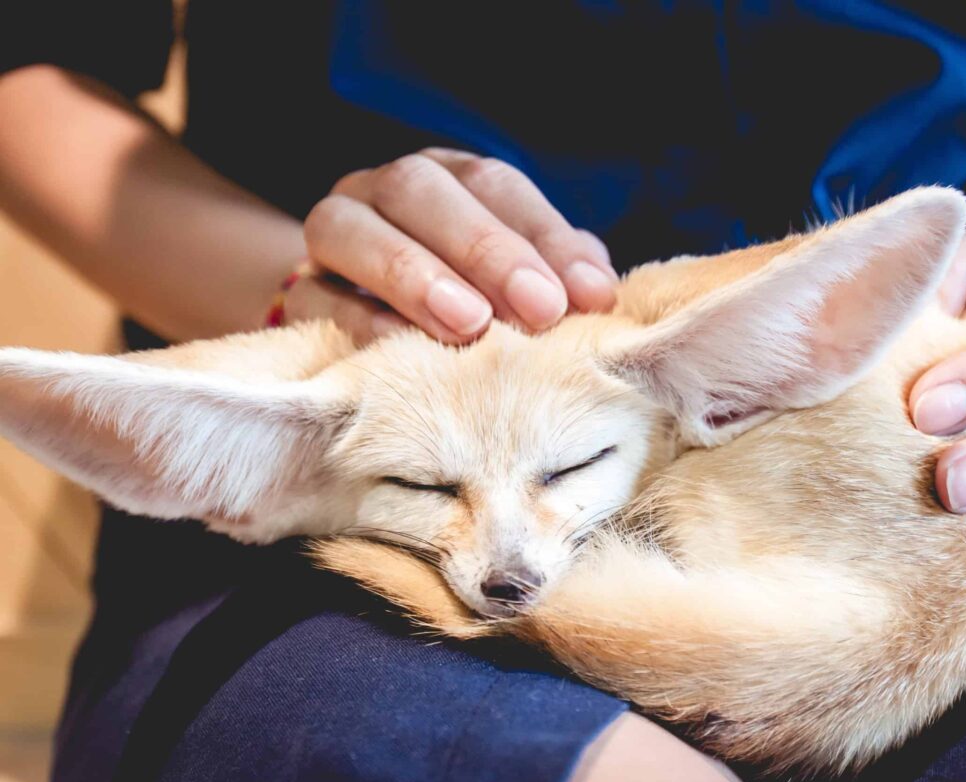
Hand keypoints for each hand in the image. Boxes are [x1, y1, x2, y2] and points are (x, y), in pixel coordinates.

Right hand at [289, 149, 617, 343]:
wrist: (367, 329)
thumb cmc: (474, 307)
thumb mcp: (522, 286)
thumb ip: (559, 278)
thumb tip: (598, 293)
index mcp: (449, 178)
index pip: (494, 184)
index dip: (544, 236)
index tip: (588, 295)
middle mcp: (384, 190)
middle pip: (421, 190)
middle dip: (485, 248)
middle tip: (538, 309)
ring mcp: (333, 235)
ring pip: (350, 227)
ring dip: (414, 273)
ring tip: (470, 324)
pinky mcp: (300, 293)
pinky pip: (318, 297)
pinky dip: (361, 322)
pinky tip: (405, 353)